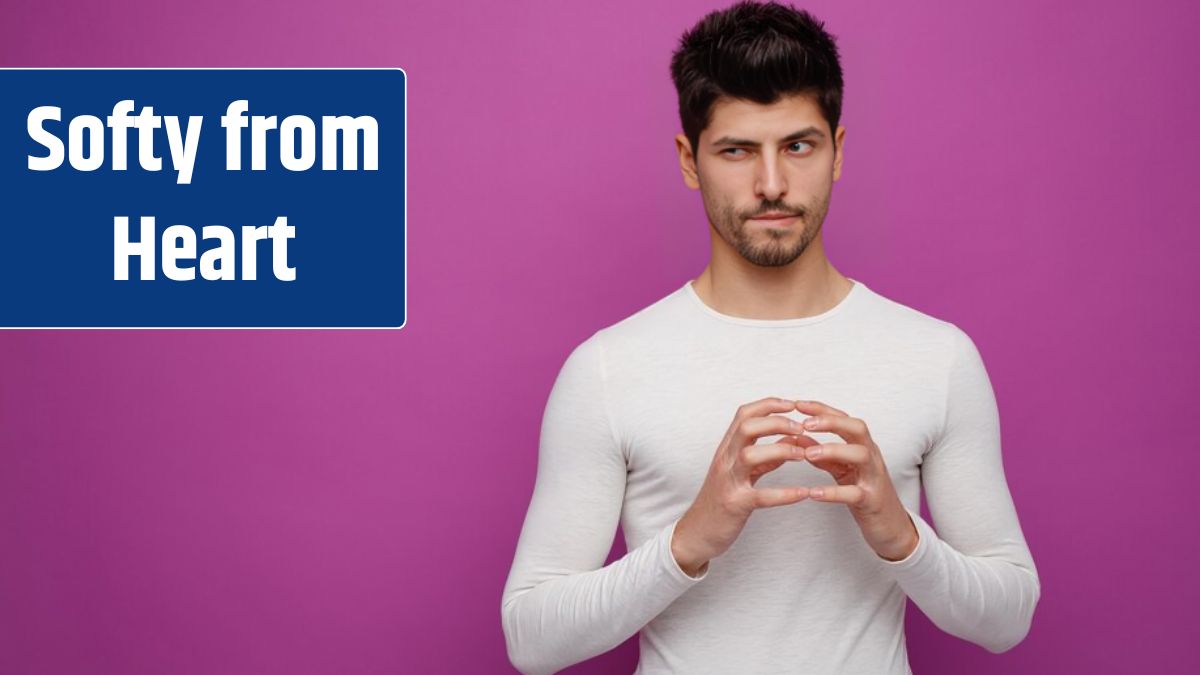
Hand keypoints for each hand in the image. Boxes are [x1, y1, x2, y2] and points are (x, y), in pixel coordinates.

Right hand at [671, 397, 811, 576]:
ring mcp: (728, 482)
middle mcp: (724, 461)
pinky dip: (784, 494)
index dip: (769, 405)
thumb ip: (766, 458)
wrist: (695, 533)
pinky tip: (804, 493)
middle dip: (776, 421)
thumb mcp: (741, 473)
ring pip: (750, 455)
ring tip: (803, 454)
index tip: (792, 404)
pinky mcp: (735, 505)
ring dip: (781, 450)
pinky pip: (761, 496)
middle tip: (802, 427)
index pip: (744, 414)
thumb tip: (791, 441)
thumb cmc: (720, 501)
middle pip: (747, 427)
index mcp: (726, 449)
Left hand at [794, 400, 918, 561]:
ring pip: (860, 455)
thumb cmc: (864, 493)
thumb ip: (821, 454)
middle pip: (858, 429)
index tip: (798, 404)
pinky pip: (854, 493)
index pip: (844, 419)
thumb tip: (797, 437)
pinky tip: (812, 493)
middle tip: (805, 424)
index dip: (822, 409)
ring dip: (833, 450)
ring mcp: (874, 478)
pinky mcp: (872, 501)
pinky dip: (832, 492)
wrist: (891, 526)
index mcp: (863, 446)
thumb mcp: (841, 470)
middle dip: (832, 422)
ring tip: (808, 455)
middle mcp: (871, 457)